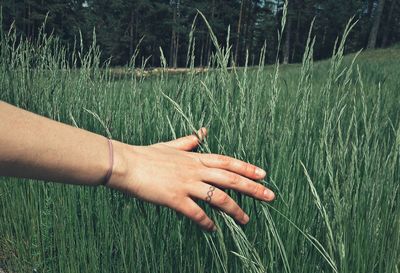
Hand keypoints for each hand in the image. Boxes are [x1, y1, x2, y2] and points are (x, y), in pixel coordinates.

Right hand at [108, 128, 274, 230]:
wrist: (125, 164)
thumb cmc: (146, 155)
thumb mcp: (170, 145)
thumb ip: (189, 141)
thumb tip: (202, 132)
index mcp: (194, 158)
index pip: (226, 162)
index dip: (246, 167)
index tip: (263, 174)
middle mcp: (194, 170)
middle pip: (229, 179)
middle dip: (252, 188)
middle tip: (270, 196)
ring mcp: (185, 184)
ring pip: (218, 197)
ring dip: (234, 209)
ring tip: (246, 220)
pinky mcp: (174, 198)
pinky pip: (196, 213)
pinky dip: (206, 222)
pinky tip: (213, 229)